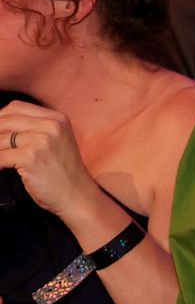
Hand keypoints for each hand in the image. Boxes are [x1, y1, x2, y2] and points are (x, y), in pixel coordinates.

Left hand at [0, 101, 120, 229]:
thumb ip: (34, 129)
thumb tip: (0, 125)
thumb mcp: (55, 142)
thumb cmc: (64, 173)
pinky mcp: (32, 157)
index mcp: (57, 119)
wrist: (78, 196)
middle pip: (5, 120)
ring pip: (0, 139)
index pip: (16, 107)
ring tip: (1, 160)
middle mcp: (51, 125)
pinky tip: (2, 169)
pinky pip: (0, 157)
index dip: (0, 117)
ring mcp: (42, 140)